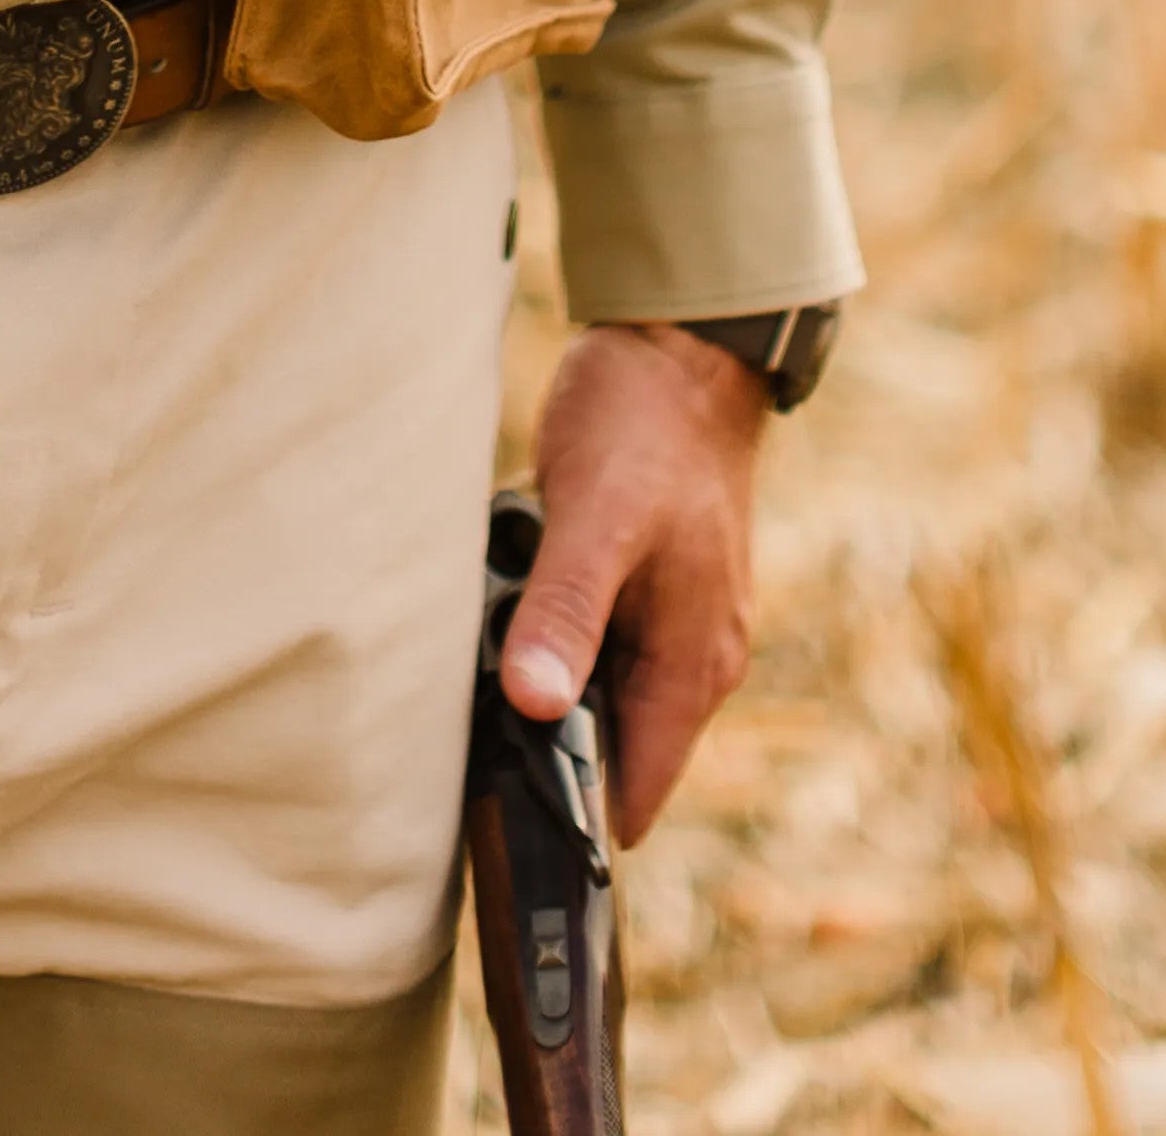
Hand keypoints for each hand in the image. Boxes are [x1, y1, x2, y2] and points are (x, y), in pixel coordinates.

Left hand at [501, 318, 765, 841]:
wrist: (680, 347)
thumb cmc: (645, 428)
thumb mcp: (595, 519)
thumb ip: (565, 613)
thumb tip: (533, 709)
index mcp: (694, 667)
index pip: (636, 795)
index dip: (572, 818)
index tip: (496, 815)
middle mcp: (694, 660)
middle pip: (610, 751)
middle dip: (543, 741)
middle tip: (471, 704)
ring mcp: (673, 624)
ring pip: (592, 692)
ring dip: (542, 674)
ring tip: (491, 628)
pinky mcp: (646, 588)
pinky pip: (590, 639)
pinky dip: (548, 626)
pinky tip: (510, 581)